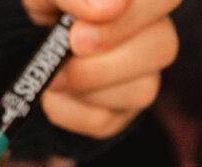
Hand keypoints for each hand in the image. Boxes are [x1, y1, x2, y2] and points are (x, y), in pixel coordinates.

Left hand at [21, 0, 179, 138]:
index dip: (132, 15)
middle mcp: (155, 33)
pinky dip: (68, 110)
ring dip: (86, 85)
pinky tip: (55, 92)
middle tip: (71, 48)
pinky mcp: (122, 112)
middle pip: (163, 47)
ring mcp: (144, 77)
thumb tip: (100, 8)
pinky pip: (104, 121)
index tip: (83, 29)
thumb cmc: (50, 6)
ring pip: (141, 91)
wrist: (38, 42)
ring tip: (54, 72)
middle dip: (108, 58)